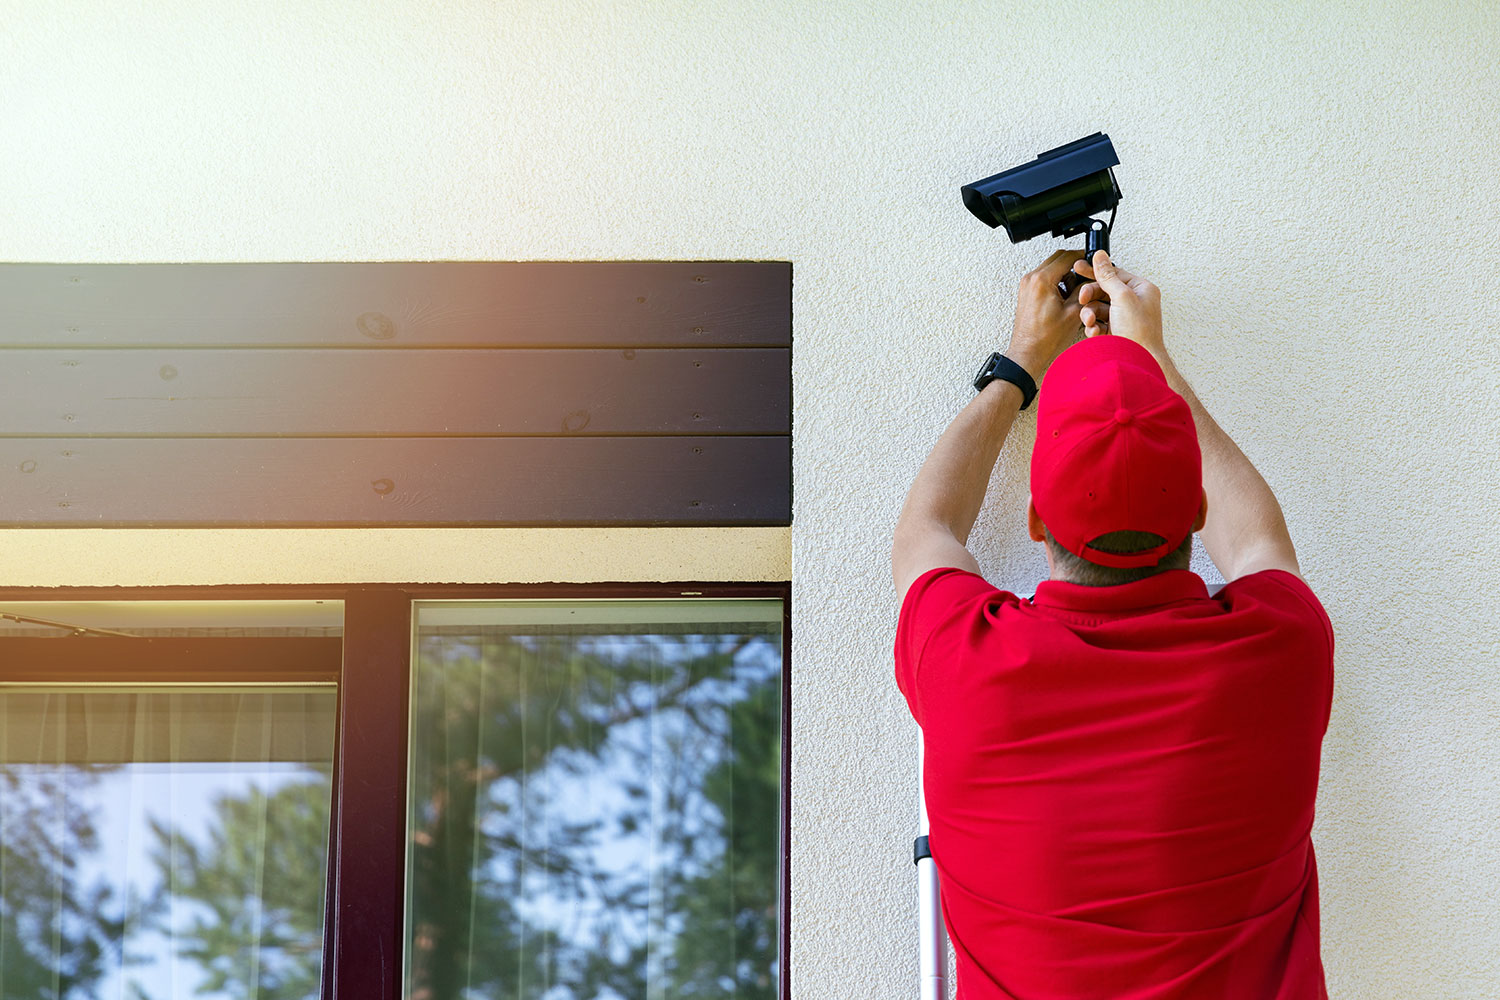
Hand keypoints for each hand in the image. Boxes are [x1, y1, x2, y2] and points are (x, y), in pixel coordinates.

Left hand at [1005, 249, 1090, 375]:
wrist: (1028, 353)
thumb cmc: (1045, 339)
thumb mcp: (1074, 312)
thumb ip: (1083, 291)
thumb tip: (1089, 280)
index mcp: (1042, 280)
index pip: (1067, 256)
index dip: (1083, 257)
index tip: (1092, 261)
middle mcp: (1031, 279)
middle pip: (1057, 258)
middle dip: (1074, 265)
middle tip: (1086, 276)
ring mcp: (1026, 286)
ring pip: (1050, 268)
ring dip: (1065, 274)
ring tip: (1075, 292)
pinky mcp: (1026, 293)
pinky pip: (1043, 279)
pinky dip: (1056, 282)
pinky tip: (1064, 297)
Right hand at [1069, 250, 1165, 358]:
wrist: (1137, 362)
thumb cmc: (1140, 333)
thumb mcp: (1122, 297)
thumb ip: (1108, 276)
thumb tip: (1100, 257)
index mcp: (1141, 289)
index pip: (1114, 273)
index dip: (1096, 271)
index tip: (1079, 267)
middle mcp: (1133, 302)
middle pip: (1103, 290)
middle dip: (1090, 296)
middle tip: (1082, 299)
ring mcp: (1123, 317)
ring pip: (1097, 307)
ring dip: (1090, 314)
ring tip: (1090, 321)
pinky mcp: (1114, 331)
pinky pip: (1098, 322)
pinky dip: (1093, 326)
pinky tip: (1095, 331)